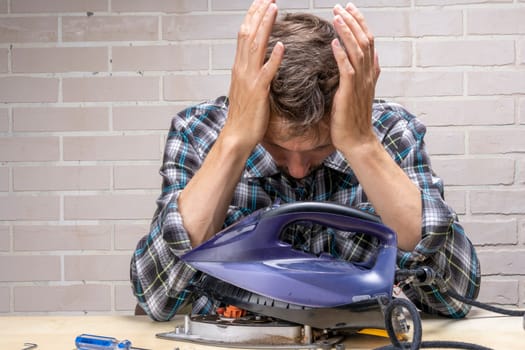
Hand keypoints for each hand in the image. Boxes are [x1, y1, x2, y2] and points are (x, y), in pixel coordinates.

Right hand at [224, 0, 283, 150]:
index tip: (262, 2)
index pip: (244, 35)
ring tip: (273, 8)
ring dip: (265, 26)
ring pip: (255, 46)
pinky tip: (280, 45)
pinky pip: (266, 72)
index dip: (253, 17)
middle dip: (258, 13)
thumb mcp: (247, 89)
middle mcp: (242, 69)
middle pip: (248, 34)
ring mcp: (249, 79)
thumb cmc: (244, 116)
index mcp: (239, 67)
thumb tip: (261, 62)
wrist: (237, 135)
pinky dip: (273, 58)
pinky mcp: (258, 92)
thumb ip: (252, 73)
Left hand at [330, 3, 380, 151]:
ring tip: (337, 16)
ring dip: (347, 32)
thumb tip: (368, 58)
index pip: (367, 41)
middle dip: (353, 21)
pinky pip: (348, 70)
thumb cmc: (353, 120)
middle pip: (364, 41)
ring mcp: (360, 84)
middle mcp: (368, 76)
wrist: (357, 142)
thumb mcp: (359, 93)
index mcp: (369, 74)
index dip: (359, 24)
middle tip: (341, 6)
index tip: (349, 9)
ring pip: (357, 51)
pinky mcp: (349, 94)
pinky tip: (334, 42)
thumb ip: (363, 75)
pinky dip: (341, 54)